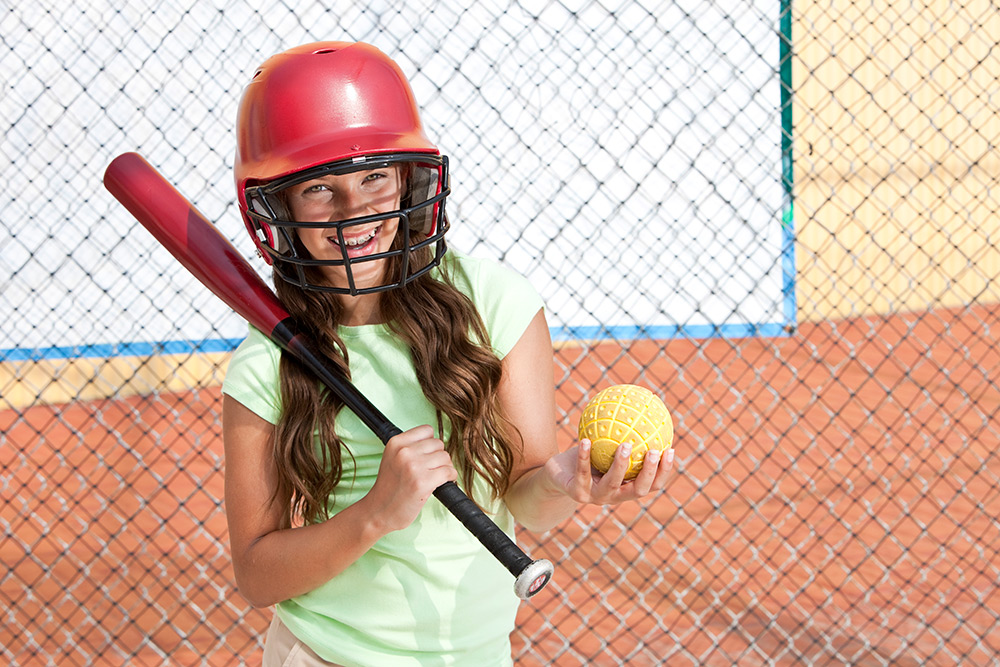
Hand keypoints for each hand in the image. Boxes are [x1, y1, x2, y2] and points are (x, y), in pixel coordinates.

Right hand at [363, 424, 456, 532]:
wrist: (378, 511)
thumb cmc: (389, 487)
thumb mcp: (392, 458)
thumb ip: (410, 447)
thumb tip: (436, 442)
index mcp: (396, 443)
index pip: (427, 430)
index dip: (430, 444)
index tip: (427, 456)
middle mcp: (404, 452)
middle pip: (438, 443)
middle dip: (438, 457)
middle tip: (431, 470)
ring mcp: (414, 466)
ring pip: (445, 457)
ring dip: (444, 468)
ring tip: (434, 477)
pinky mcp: (423, 482)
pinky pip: (449, 471)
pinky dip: (450, 477)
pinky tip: (441, 483)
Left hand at [543, 439, 674, 504]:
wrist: (557, 475)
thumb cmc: (587, 457)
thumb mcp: (604, 445)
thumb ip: (622, 434)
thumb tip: (640, 408)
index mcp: (626, 488)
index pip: (652, 484)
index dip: (664, 471)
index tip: (671, 449)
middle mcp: (614, 496)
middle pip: (638, 490)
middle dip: (649, 472)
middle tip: (654, 451)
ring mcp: (595, 497)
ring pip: (611, 483)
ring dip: (620, 465)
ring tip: (626, 445)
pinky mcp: (576, 493)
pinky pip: (582, 472)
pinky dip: (584, 456)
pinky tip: (586, 441)